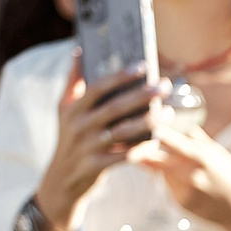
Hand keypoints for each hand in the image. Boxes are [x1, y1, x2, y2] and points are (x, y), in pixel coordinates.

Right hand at [34, 57, 164, 230]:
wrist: (62, 180)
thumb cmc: (68, 138)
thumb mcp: (64, 109)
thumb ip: (73, 81)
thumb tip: (79, 50)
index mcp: (73, 108)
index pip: (98, 87)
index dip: (120, 76)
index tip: (143, 66)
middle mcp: (79, 126)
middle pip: (115, 107)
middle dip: (142, 95)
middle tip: (165, 85)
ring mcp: (88, 147)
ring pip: (123, 132)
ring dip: (148, 121)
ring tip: (169, 113)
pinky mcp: (96, 166)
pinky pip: (125, 156)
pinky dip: (142, 148)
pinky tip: (158, 140)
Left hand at [129, 120, 230, 230]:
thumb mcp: (223, 156)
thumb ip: (201, 142)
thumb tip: (187, 126)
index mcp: (202, 158)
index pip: (172, 141)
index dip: (156, 132)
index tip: (145, 124)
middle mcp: (189, 174)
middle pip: (154, 160)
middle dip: (139, 154)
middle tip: (130, 151)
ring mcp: (184, 191)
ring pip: (162, 173)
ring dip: (163, 168)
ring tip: (184, 169)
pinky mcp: (181, 203)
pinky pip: (171, 187)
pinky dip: (175, 183)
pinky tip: (193, 186)